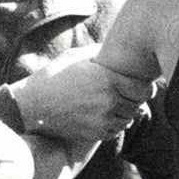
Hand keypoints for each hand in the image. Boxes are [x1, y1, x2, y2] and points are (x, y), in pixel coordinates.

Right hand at [10, 44, 155, 140]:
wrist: (31, 105)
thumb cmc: (53, 77)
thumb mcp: (76, 57)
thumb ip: (99, 52)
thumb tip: (115, 45)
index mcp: (108, 80)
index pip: (144, 88)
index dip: (147, 87)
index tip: (145, 85)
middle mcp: (109, 101)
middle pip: (137, 104)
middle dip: (134, 99)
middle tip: (130, 95)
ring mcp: (102, 119)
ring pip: (127, 119)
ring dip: (125, 113)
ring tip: (116, 105)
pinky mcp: (94, 133)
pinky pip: (115, 131)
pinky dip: (114, 125)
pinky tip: (106, 116)